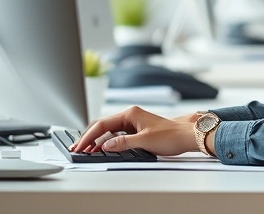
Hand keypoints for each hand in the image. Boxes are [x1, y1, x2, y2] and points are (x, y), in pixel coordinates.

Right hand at [70, 106, 196, 155]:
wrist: (186, 136)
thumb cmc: (170, 135)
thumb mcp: (144, 141)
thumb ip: (123, 143)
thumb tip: (105, 145)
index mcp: (130, 113)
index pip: (102, 124)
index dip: (89, 136)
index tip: (80, 145)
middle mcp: (130, 115)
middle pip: (102, 125)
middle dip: (88, 137)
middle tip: (77, 147)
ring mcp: (132, 122)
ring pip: (108, 130)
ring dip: (96, 140)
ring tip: (84, 149)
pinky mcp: (135, 129)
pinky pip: (116, 134)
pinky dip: (106, 141)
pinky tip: (100, 148)